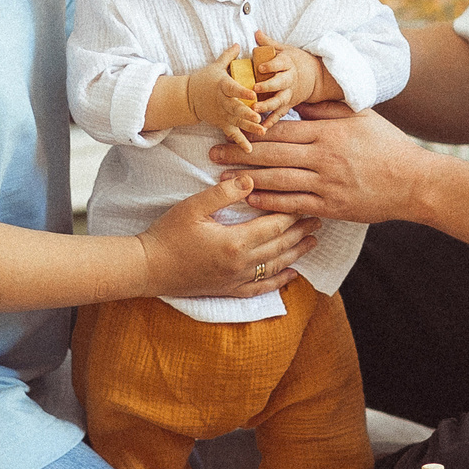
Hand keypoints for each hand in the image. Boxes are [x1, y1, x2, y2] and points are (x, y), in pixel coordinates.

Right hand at [136, 174, 321, 298]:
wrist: (149, 267)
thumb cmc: (168, 234)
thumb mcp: (193, 206)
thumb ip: (223, 193)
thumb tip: (250, 179)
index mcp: (235, 242)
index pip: (275, 225)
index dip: (293, 213)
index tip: (308, 202)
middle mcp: (242, 264)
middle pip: (281, 245)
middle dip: (301, 231)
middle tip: (319, 218)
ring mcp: (236, 280)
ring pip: (276, 266)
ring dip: (296, 253)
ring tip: (313, 241)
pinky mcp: (229, 289)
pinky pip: (262, 288)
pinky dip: (280, 281)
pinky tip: (292, 275)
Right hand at [184, 47, 262, 146]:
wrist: (188, 97)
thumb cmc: (204, 79)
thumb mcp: (215, 66)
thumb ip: (228, 56)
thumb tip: (239, 43)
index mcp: (222, 86)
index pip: (233, 88)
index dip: (242, 91)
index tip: (253, 92)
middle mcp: (223, 101)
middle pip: (235, 108)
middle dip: (247, 113)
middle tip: (258, 117)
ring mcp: (222, 114)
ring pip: (237, 122)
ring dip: (249, 127)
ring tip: (262, 131)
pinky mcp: (222, 123)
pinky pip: (232, 134)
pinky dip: (240, 142)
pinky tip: (250, 150)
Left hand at [205, 106, 429, 226]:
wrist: (415, 182)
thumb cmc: (388, 146)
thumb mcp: (360, 117)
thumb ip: (327, 108)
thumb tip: (299, 98)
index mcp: (328, 132)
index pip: (282, 129)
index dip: (254, 129)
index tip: (232, 127)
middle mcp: (323, 157)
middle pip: (272, 154)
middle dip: (240, 154)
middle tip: (212, 154)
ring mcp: (327, 183)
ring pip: (278, 180)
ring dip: (247, 180)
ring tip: (221, 179)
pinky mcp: (332, 206)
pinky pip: (294, 204)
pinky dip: (271, 203)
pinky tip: (251, 200)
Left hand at [249, 31, 325, 120]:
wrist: (316, 76)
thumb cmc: (295, 61)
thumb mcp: (285, 49)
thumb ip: (269, 43)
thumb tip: (256, 32)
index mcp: (288, 64)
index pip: (279, 64)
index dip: (270, 65)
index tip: (259, 66)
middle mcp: (289, 80)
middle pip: (279, 83)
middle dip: (268, 86)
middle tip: (255, 88)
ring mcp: (289, 93)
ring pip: (279, 100)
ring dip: (267, 106)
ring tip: (255, 109)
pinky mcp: (289, 104)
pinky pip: (280, 113)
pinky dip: (272, 121)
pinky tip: (262, 127)